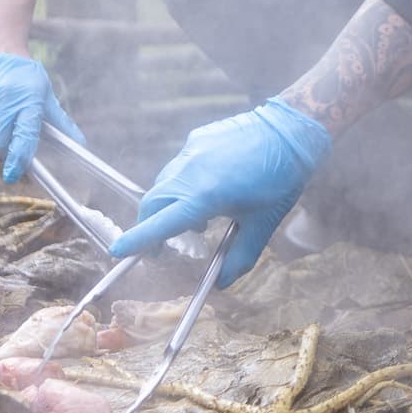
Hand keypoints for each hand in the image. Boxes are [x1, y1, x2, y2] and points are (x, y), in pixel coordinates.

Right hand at [0, 45, 85, 183]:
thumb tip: (80, 143)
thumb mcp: (45, 93)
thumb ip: (60, 121)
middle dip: (2, 146)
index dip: (18, 159)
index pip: (24, 138)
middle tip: (7, 133)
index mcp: (26, 102)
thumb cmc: (24, 72)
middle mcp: (2, 103)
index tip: (14, 174)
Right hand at [108, 98, 330, 287]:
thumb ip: (241, 255)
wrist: (292, 129)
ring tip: (197, 220)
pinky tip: (209, 189)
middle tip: (162, 247)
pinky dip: (183, 183)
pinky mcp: (198, 136)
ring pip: (165, 183)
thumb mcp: (264, 223)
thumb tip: (223, 282)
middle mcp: (191, 170)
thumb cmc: (281, 178)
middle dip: (150, 226)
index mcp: (205, 195)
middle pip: (153, 203)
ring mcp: (192, 149)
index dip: (139, 239)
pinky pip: (180, 164)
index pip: (162, 222)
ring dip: (169, 204)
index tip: (119, 251)